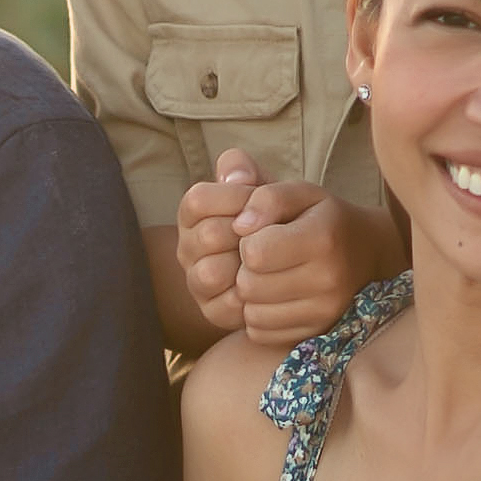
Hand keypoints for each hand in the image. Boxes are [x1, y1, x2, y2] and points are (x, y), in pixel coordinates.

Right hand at [173, 153, 262, 337]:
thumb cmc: (271, 218)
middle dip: (249, 233)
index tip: (262, 202)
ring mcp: (197, 281)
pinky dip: (254, 294)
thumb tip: (240, 176)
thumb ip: (243, 169)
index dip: (236, 198)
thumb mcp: (260, 186)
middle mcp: (187, 247)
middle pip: (209, 235)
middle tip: (274, 233)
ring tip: (273, 259)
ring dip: (248, 265)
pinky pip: (228, 304)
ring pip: (211, 273)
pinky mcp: (213, 311)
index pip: (198, 199)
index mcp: (194, 213)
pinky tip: (274, 283)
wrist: (293, 260)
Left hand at [226, 180, 352, 350]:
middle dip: (246, 271)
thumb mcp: (301, 194)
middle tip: (262, 261)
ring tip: (268, 278)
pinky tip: (274, 298)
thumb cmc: (324, 219)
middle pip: (249, 286)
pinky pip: (261, 334)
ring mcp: (325, 312)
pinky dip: (259, 317)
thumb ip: (267, 197)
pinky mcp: (316, 333)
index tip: (260, 237)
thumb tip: (240, 226)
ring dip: (251, 297)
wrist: (367, 253)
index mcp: (322, 239)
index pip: (254, 253)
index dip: (247, 243)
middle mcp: (328, 280)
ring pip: (252, 315)